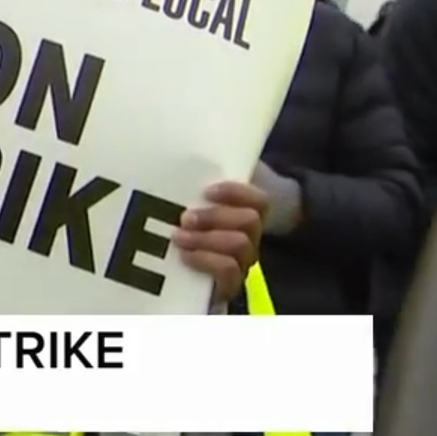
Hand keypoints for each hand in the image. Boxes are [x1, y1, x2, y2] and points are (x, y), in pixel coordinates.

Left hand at [175, 180, 266, 305]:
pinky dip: (206, 262)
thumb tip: (191, 152)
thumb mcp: (202, 193)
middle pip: (249, 221)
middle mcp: (250, 235)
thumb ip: (206, 174)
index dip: (235, 193)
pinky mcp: (228, 283)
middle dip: (216, 216)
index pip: (258, 199)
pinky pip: (229, 273)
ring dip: (206, 238)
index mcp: (247, 210)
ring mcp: (242, 260)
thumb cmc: (192, 221)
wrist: (191, 267)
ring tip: (178, 236)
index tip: (207, 191)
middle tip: (185, 217)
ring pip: (240, 245)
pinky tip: (184, 256)